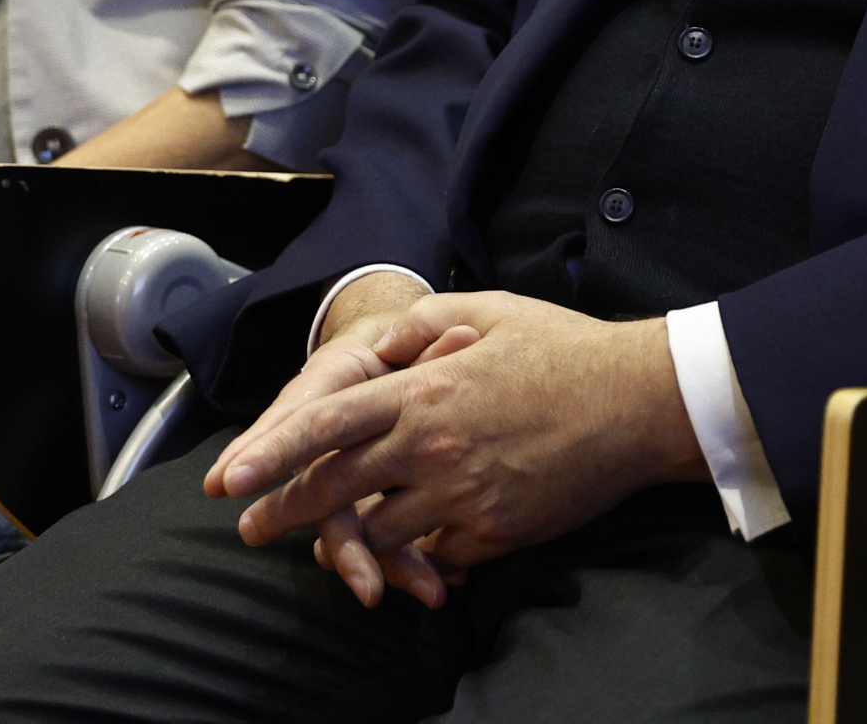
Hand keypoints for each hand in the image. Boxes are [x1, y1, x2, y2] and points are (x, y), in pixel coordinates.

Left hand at [213, 292, 703, 607]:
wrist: (636, 403)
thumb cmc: (562, 348)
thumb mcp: (485, 310)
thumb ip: (423, 325)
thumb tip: (383, 342)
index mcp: (422, 392)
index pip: (326, 427)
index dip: (271, 455)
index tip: (230, 478)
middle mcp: (432, 447)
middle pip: (338, 488)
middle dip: (285, 511)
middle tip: (249, 527)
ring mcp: (463, 495)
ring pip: (380, 531)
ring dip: (349, 540)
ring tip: (323, 548)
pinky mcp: (495, 531)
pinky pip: (435, 554)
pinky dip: (415, 554)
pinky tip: (406, 553)